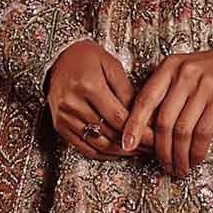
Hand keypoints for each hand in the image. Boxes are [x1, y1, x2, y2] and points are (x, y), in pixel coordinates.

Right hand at [44, 39, 157, 160]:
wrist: (58, 58)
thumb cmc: (87, 58)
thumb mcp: (111, 66)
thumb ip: (126, 92)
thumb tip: (142, 117)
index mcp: (88, 86)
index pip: (118, 118)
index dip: (139, 131)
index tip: (153, 137)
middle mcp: (73, 104)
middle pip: (110, 134)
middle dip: (134, 144)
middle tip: (151, 146)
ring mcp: (64, 117)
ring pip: (99, 145)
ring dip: (121, 152)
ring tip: (138, 151)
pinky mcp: (60, 125)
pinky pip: (84, 148)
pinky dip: (103, 154)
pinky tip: (117, 152)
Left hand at [120, 49, 212, 177]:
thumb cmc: (208, 74)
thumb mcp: (181, 74)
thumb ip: (163, 93)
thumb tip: (141, 129)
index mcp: (169, 67)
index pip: (145, 100)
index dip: (134, 125)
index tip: (126, 145)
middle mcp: (185, 73)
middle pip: (164, 120)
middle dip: (161, 150)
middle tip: (163, 166)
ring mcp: (205, 85)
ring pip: (183, 130)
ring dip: (179, 155)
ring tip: (179, 168)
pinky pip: (203, 132)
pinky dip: (197, 151)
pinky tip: (195, 160)